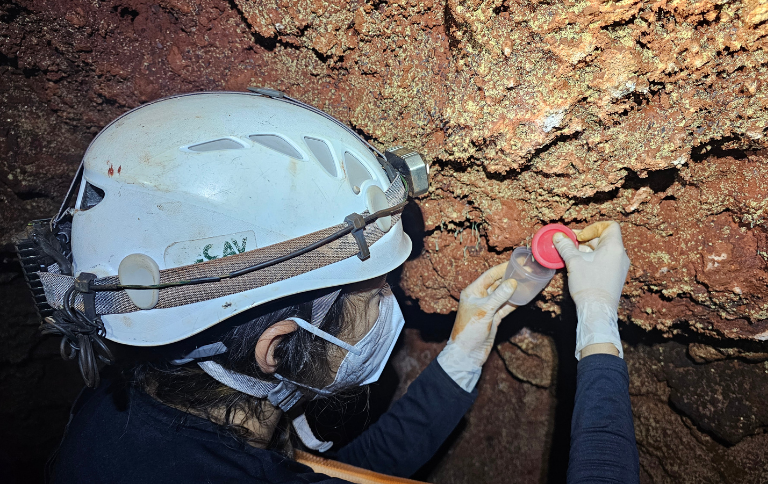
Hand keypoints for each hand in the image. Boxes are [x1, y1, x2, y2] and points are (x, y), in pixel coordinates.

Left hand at [437, 263, 516, 390]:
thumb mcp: (484, 310)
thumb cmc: (469, 330)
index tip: (515, 262)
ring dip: (514, 290)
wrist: (467, 352)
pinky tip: (524, 297)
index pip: (489, 275)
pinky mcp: (494, 317)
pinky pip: (506, 307)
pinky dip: (514, 302)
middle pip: (497, 283)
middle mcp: (480, 297)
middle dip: (510, 277)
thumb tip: (513, 282)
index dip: (502, 268)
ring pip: (503, 295)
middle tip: (525, 271)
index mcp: (473, 291)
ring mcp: (487, 307)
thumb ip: (499, 296)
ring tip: (527, 281)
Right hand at [553, 221, 629, 359]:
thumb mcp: (574, 262)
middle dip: (585, 240)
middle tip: (570, 245)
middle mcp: (620, 256)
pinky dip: (592, 260)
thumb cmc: (589, 285)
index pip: (610, 226)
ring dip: (587, 251)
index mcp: (614, 248)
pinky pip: (604, 261)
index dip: (593, 228)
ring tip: (571, 257)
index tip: (580, 237)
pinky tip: (578, 267)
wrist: (598, 310)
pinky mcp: (615, 276)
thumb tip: (559, 237)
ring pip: (603, 251)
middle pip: (604, 239)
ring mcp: (619, 267)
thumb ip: (566, 246)